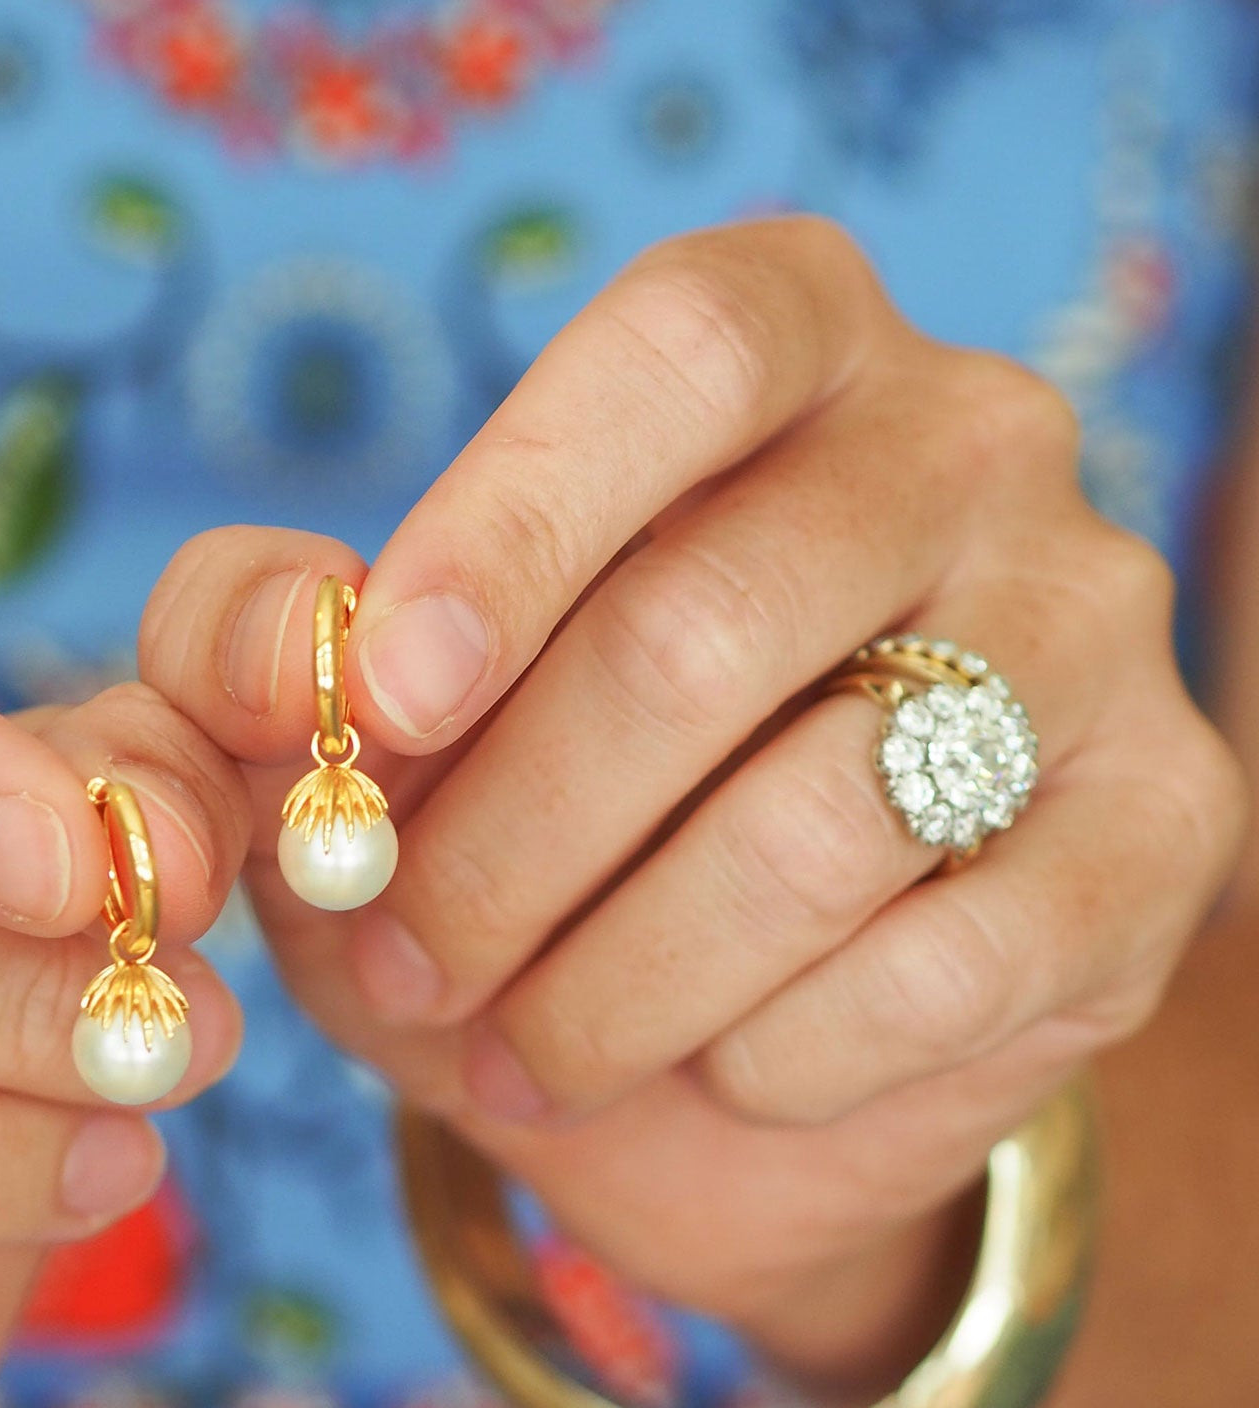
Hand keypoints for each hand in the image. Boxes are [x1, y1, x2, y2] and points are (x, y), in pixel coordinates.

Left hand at [141, 216, 1245, 1396]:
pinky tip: (712, 1065)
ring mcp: (1084, 631)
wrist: (721, 1043)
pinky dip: (767, 1058)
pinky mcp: (1155, 830)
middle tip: (403, 961)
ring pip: (817, 827)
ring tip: (520, 1049)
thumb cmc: (520, 831)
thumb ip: (251, 645)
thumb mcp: (353, 737)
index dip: (510, 529)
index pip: (678, 357)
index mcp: (779, 341)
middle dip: (505, 847)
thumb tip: (268, 651)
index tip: (383, 712)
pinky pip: (938, 971)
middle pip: (708, 629)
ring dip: (615, 984)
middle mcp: (968, 443)